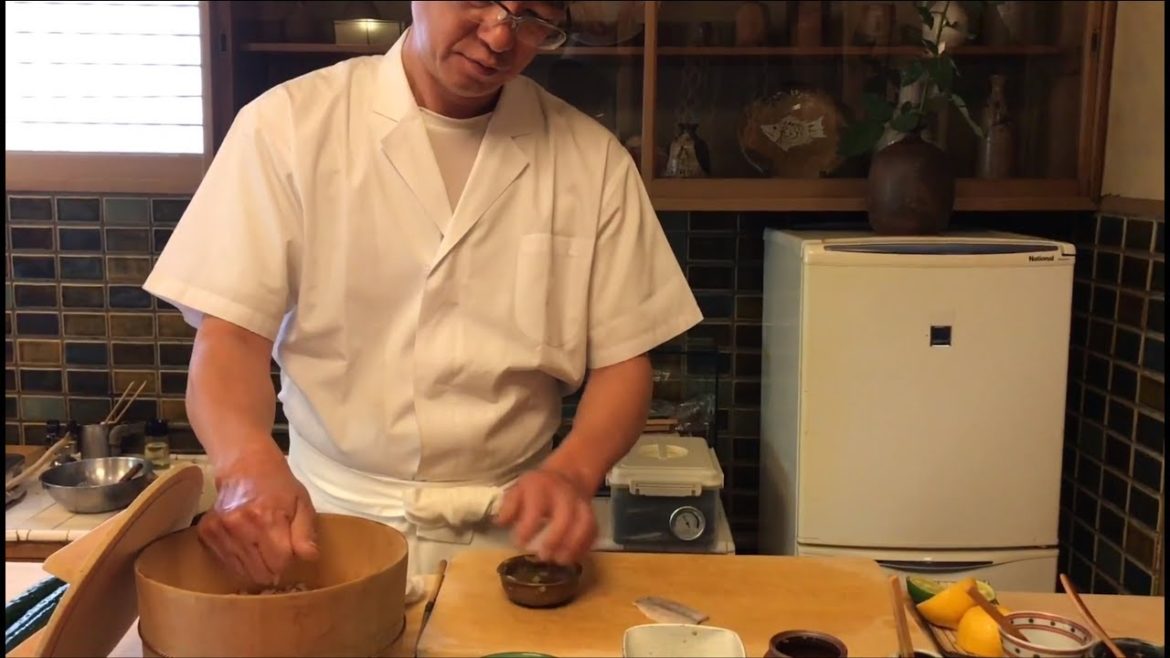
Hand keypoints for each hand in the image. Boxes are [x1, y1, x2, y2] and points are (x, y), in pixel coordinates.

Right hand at [197, 447, 318, 584]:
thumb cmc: (278, 485)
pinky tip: (245, 544)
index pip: (280, 563)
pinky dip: (237, 561)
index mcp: (267, 518)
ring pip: (241, 572)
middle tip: (275, 552)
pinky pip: (225, 563)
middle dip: (272, 569)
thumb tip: (309, 557)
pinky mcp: (206, 532)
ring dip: (254, 566)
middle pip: (260, 572)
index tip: (288, 552)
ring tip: (260, 546)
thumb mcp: (302, 503)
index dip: (288, 562)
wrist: (244, 464)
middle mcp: (240, 526)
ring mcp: (220, 530)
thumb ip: (305, 533)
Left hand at [495, 467, 596, 565]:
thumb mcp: (518, 490)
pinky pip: (593, 530)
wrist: (566, 476)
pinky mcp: (592, 514)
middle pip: (566, 515)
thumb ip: (509, 506)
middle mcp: (565, 494)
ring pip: (585, 523)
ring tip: (560, 561)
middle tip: (542, 556)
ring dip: (573, 545)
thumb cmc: (537, 489)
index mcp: (542, 486)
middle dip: (555, 538)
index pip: (537, 506)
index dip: (528, 526)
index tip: (520, 543)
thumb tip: (501, 522)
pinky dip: (585, 546)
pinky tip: (572, 558)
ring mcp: (581, 503)